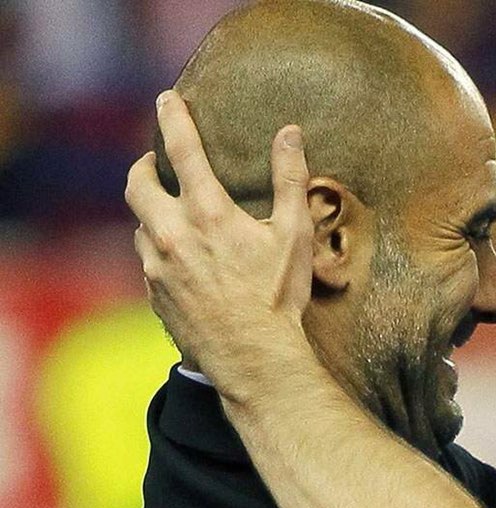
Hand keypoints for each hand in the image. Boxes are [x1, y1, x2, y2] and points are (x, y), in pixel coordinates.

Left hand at [126, 90, 312, 393]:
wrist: (255, 357)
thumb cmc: (278, 296)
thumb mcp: (295, 235)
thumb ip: (290, 179)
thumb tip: (290, 133)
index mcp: (207, 214)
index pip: (182, 150)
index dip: (173, 118)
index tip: (167, 99)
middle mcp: (172, 235)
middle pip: (137, 184)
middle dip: (144, 165)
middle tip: (155, 161)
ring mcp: (157, 267)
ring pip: (140, 225)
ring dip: (152, 212)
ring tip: (171, 213)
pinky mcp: (155, 295)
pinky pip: (148, 261)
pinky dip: (159, 249)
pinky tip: (179, 257)